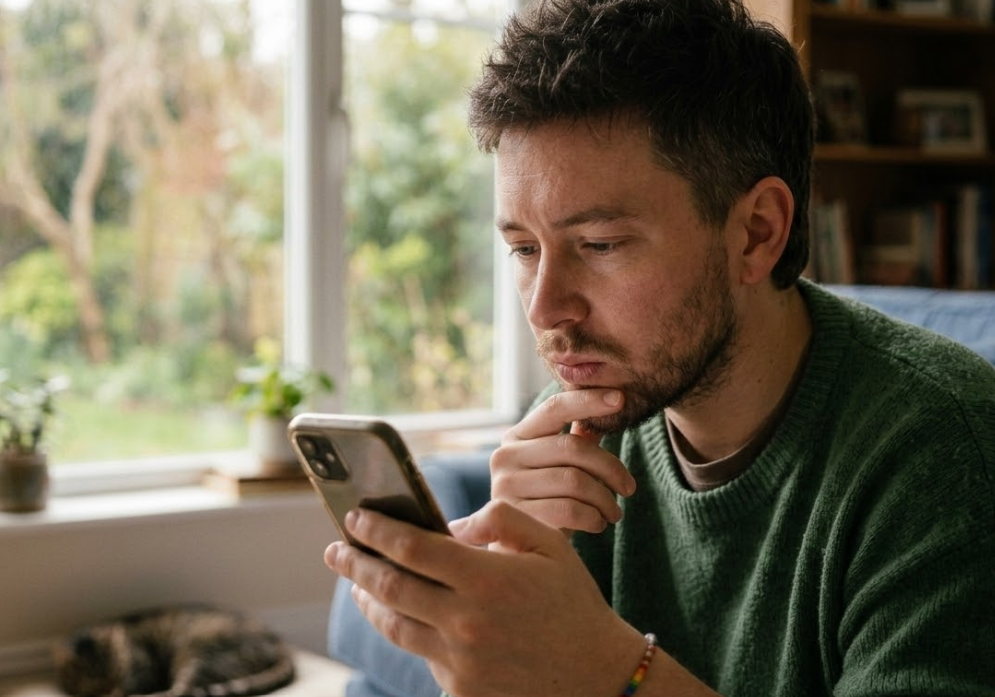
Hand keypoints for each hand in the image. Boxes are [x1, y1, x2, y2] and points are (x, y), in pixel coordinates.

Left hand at [325, 501, 647, 696]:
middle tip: (335, 549)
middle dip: (354, 564)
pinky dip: (404, 631)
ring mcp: (460, 662)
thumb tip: (450, 524)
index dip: (376, 530)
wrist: (599, 679)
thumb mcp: (550, 546)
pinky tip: (399, 617)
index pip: (411, 547)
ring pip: (394, 625)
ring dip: (367, 601)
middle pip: (389, 587)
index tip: (355, 516)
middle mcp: (466, 622)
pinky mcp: (461, 691)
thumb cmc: (573, 604)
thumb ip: (501, 519)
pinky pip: (421, 655)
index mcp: (487, 579)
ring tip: (356, 584)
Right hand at [490, 388, 635, 532]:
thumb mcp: (557, 466)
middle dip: (610, 468)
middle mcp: (505, 456)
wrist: (515, 546)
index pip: (555, 408)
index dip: (588, 400)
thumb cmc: (543, 500)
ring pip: (575, 481)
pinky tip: (598, 523)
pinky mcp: (516, 516)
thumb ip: (577, 439)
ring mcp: (506, 486)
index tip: (620, 399)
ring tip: (614, 512)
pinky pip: (570, 510)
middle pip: (573, 448)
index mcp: (517, 436)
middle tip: (629, 488)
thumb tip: (610, 403)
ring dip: (605, 499)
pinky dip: (594, 518)